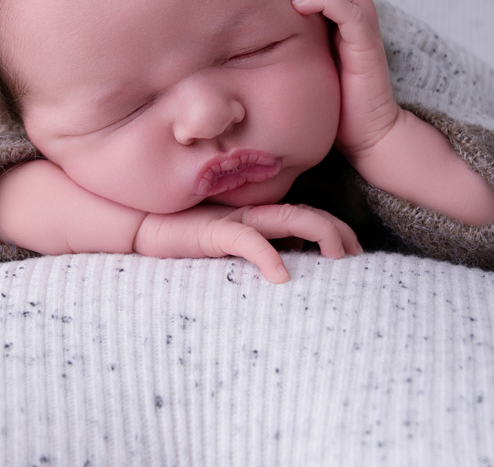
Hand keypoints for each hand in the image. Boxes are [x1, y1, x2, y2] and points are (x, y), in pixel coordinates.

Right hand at [134, 203, 361, 282]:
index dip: (337, 231)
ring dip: (320, 234)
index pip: (309, 217)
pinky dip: (268, 257)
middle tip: (358, 258)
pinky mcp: (214, 232)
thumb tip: (283, 278)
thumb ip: (252, 256)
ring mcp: (236, 221)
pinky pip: (248, 241)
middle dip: (340, 234)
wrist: (136, 229)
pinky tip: (281, 278)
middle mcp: (253, 216)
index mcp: (258, 220)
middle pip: (310, 215)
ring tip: (337, 258)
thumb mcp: (224, 254)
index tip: (355, 256)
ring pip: (291, 218)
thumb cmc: (178, 244)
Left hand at [290, 0, 401, 162]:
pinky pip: (352, 13)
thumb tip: (260, 44)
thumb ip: (300, 53)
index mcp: (349, 33)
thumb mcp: (312, 73)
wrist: (368, 138)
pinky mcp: (367, 49)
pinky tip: (301, 6)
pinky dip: (327, 1)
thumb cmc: (338, 111)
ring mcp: (366, 38)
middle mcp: (361, 30)